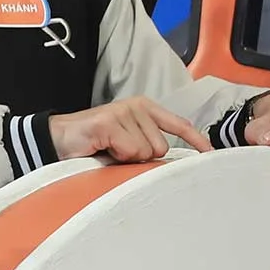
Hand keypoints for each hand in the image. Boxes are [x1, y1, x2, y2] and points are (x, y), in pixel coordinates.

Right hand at [48, 97, 210, 165]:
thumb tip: (171, 163)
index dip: (196, 140)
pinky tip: (102, 148)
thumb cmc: (95, 145)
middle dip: (143, 158)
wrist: (58, 141)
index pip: (179, 124)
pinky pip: (129, 150)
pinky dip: (116, 156)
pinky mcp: (110, 122)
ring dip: (128, 158)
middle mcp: (137, 107)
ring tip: (109, 150)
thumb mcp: (127, 144)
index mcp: (145, 110)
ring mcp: (123, 112)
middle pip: (161, 146)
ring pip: (146, 151)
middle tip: (119, 154)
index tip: (211, 154)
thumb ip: (148, 146)